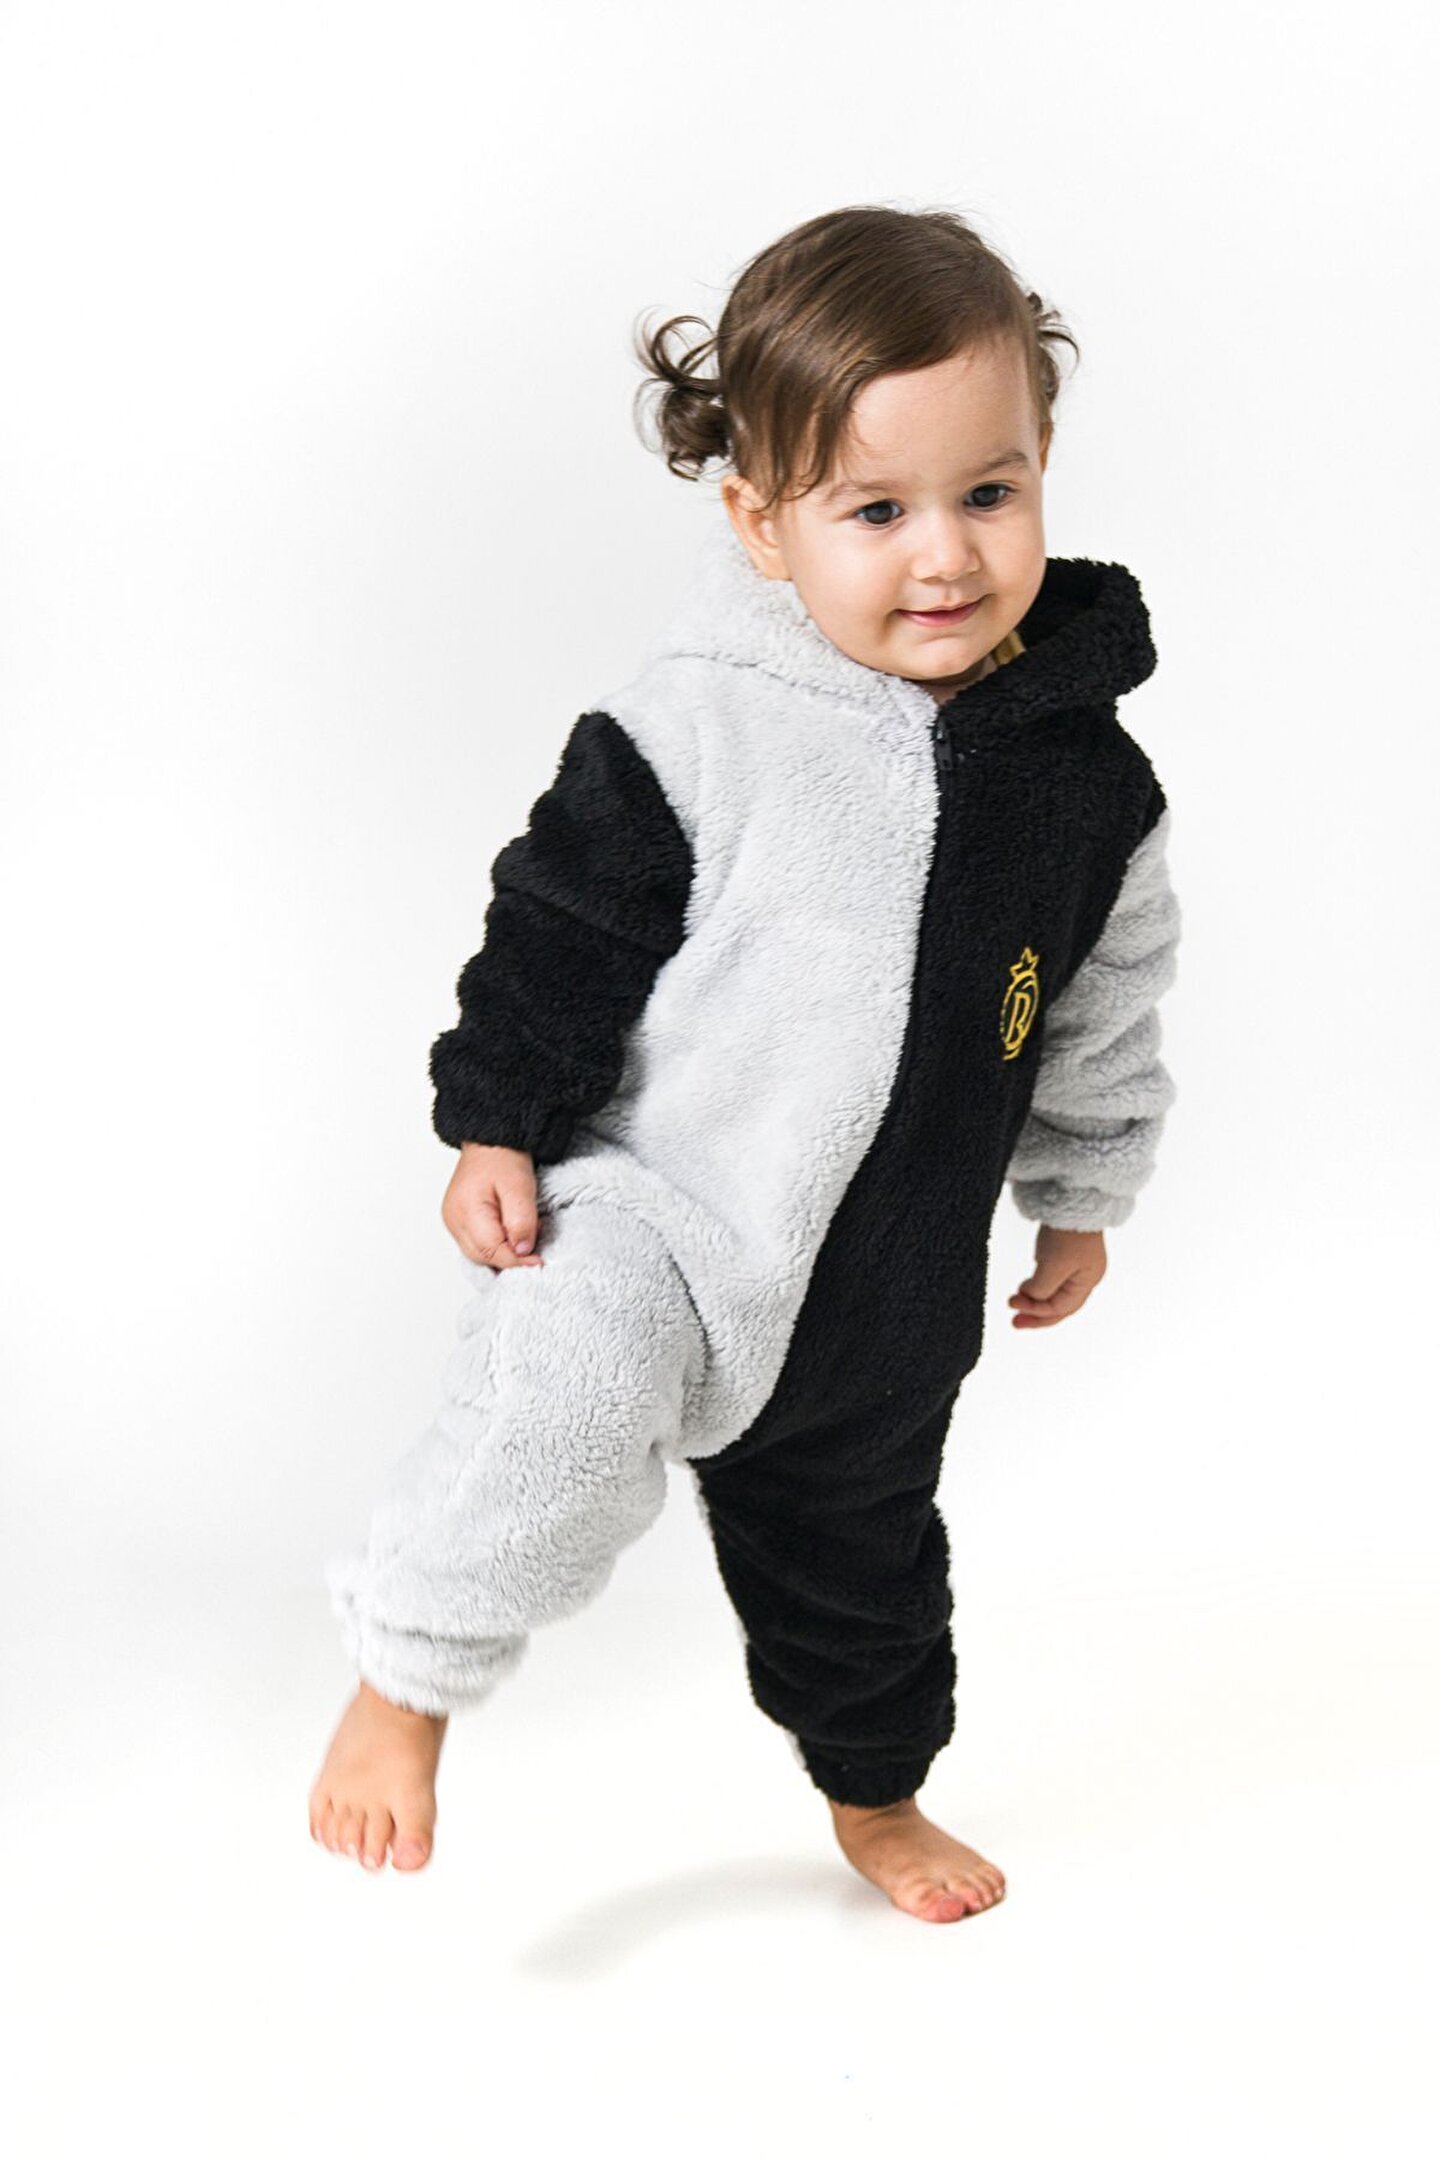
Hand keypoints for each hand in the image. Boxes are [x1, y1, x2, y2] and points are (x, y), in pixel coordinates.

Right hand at [442, 1142, 545, 1269]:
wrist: (490, 1141)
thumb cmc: (502, 1157)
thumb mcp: (520, 1187)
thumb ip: (521, 1221)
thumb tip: (522, 1251)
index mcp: (466, 1211)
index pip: (491, 1251)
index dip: (516, 1261)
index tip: (538, 1262)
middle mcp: (454, 1220)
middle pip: (483, 1257)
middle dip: (510, 1259)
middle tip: (535, 1251)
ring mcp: (453, 1221)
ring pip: (479, 1254)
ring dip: (503, 1253)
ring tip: (523, 1237)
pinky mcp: (458, 1220)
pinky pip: (477, 1244)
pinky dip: (496, 1246)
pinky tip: (510, 1235)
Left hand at [1008, 1225, 1105, 1327]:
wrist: (1074, 1196)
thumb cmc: (1068, 1232)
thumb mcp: (1053, 1265)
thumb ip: (1041, 1288)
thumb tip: (1029, 1297)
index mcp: (1089, 1280)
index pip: (1061, 1307)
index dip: (1036, 1311)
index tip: (1013, 1304)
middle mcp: (1085, 1276)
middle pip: (1060, 1305)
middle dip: (1036, 1315)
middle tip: (1014, 1323)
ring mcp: (1076, 1264)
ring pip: (1054, 1293)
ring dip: (1034, 1301)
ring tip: (1015, 1303)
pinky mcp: (1064, 1253)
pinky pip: (1051, 1278)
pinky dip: (1037, 1285)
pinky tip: (1024, 1287)